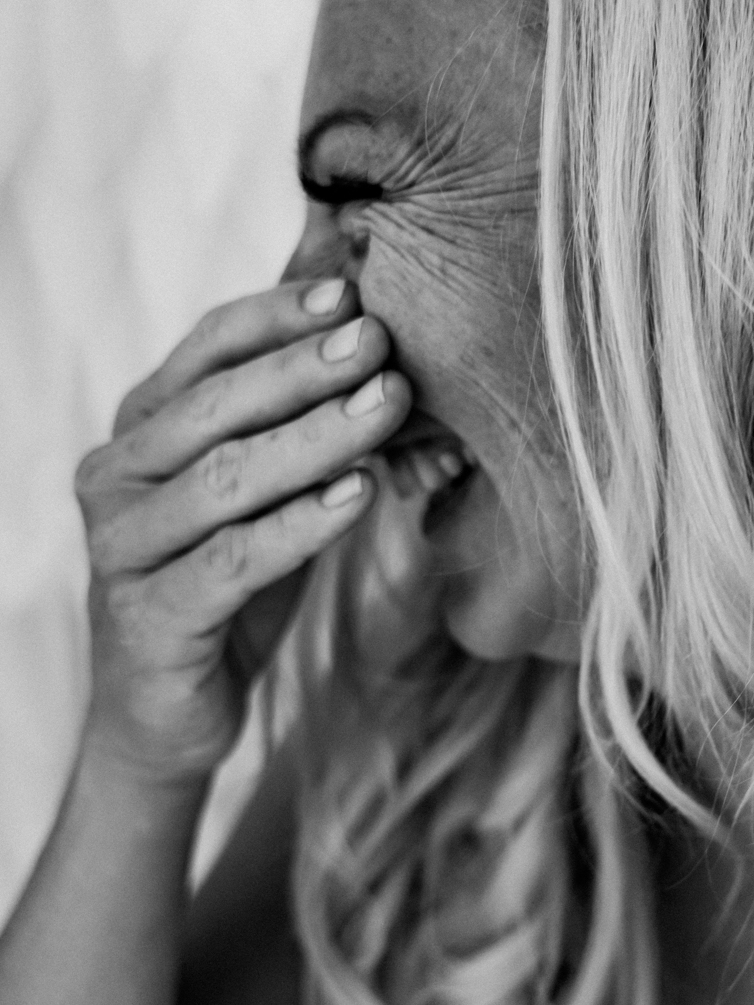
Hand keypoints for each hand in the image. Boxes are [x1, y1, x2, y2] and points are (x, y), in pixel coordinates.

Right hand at [76, 278, 411, 783]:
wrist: (170, 714)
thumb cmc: (229, 582)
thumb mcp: (268, 488)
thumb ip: (302, 413)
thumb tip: (372, 318)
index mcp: (142, 429)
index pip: (206, 348)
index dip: (277, 316)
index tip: (353, 290)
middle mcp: (117, 476)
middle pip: (215, 406)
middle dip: (304, 369)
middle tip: (379, 342)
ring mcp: (123, 547)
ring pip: (225, 478)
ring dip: (314, 438)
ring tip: (386, 407)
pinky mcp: (150, 617)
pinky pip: (231, 560)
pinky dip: (298, 525)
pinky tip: (356, 495)